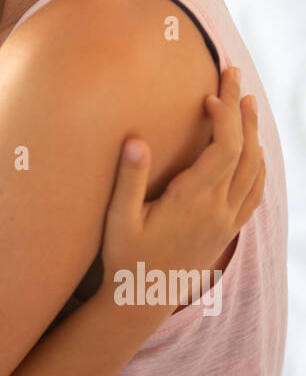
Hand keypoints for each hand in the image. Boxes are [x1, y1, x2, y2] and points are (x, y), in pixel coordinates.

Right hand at [101, 65, 263, 309]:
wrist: (142, 300)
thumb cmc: (124, 258)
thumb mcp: (117, 219)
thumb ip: (128, 179)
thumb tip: (135, 139)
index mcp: (193, 202)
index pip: (224, 149)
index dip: (224, 116)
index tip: (210, 92)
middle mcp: (218, 211)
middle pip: (245, 152)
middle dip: (242, 111)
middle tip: (234, 75)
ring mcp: (226, 222)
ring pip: (255, 171)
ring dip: (254, 134)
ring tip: (245, 103)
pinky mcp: (226, 232)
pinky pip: (255, 193)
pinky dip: (258, 165)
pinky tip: (253, 151)